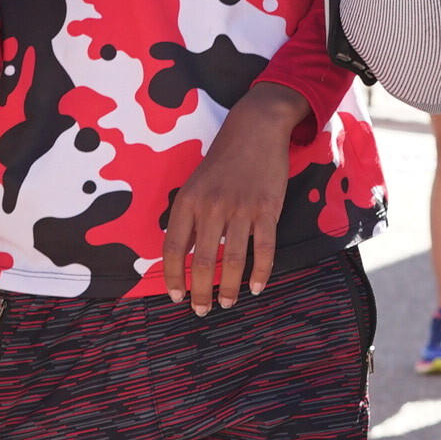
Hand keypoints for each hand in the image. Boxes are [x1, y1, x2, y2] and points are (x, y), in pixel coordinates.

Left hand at [162, 82, 309, 313]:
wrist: (256, 129)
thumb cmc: (223, 159)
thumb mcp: (195, 184)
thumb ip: (189, 218)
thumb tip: (184, 254)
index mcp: (188, 201)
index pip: (174, 248)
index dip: (173, 276)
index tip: (175, 296)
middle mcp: (211, 206)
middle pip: (203, 261)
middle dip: (200, 292)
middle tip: (201, 310)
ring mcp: (241, 208)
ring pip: (232, 260)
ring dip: (228, 288)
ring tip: (226, 304)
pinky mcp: (267, 209)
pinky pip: (264, 249)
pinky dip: (261, 273)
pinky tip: (257, 287)